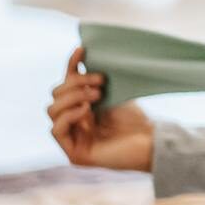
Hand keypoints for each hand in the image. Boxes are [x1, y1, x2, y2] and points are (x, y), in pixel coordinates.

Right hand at [49, 45, 152, 170]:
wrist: (151, 141)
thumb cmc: (136, 119)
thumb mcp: (113, 92)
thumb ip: (94, 79)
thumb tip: (82, 53)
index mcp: (81, 107)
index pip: (67, 84)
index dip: (71, 66)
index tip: (82, 50)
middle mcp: (74, 123)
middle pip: (56, 95)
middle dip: (75, 84)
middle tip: (100, 82)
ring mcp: (73, 139)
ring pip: (53, 110)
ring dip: (72, 98)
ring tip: (97, 95)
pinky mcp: (75, 154)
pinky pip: (56, 130)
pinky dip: (68, 116)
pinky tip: (86, 110)